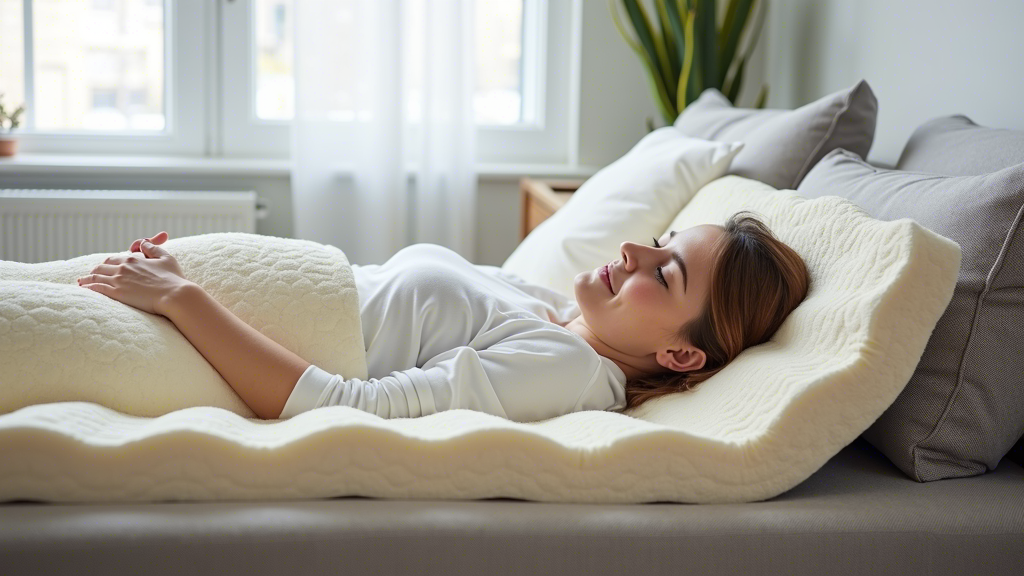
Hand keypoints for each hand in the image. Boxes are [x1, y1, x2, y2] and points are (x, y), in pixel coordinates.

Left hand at [77, 231, 193, 316]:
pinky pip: (97, 289)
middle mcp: (123, 267)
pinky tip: (84, 289)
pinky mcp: (117, 293)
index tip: (104, 266)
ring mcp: (118, 280)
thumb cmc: (174, 278)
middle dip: (94, 270)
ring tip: (81, 282)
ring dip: (87, 279)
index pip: (114, 258)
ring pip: (96, 277)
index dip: (108, 262)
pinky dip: (89, 288)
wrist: (175, 295)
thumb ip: (153, 248)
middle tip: (90, 274)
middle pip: (102, 266)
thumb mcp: (166, 258)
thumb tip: (143, 243)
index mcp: (133, 259)